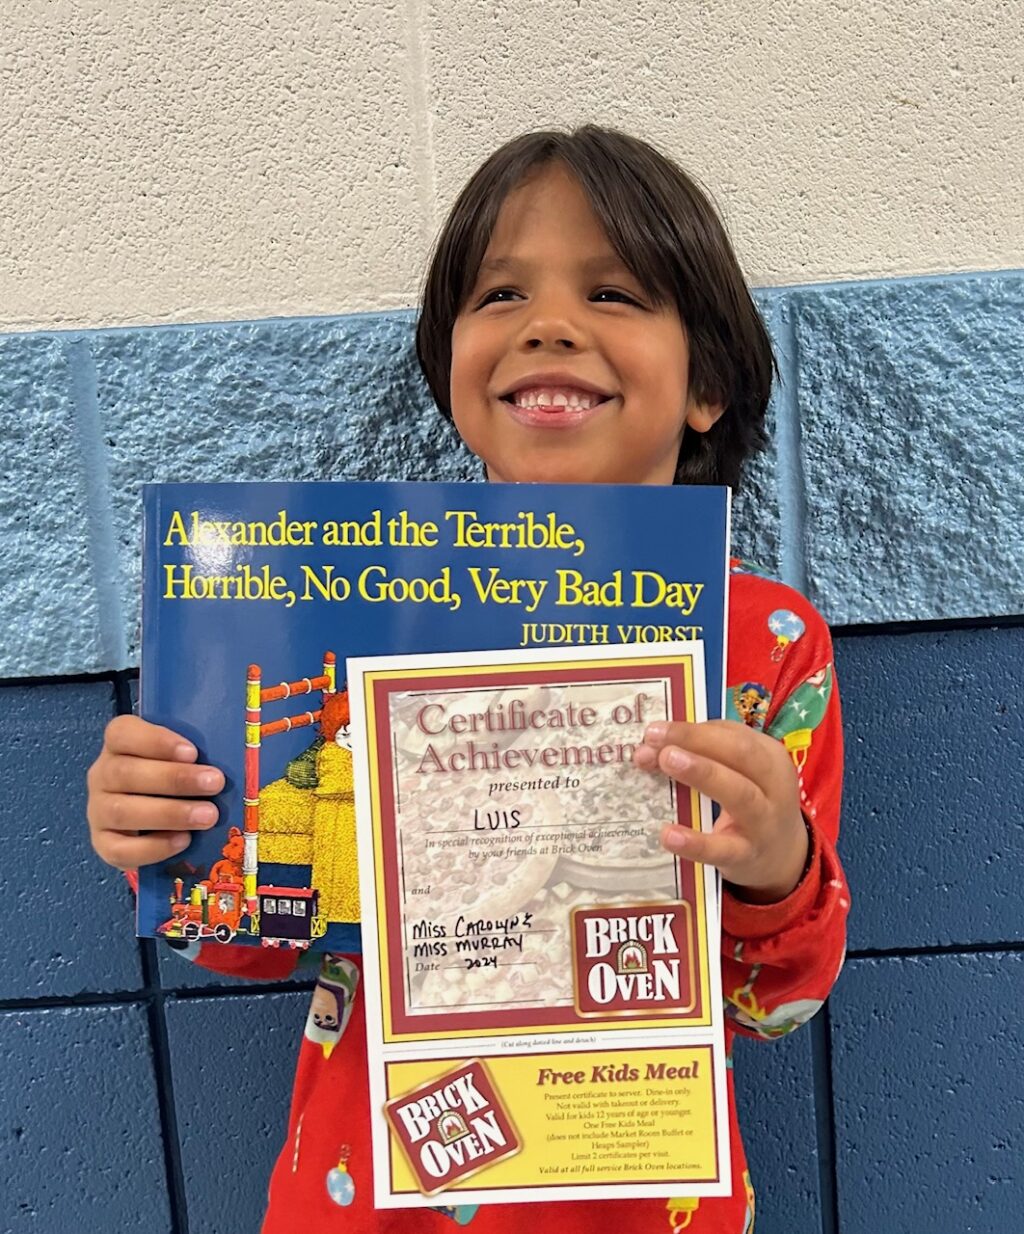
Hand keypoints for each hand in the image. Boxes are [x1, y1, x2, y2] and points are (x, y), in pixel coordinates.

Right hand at [86, 715, 224, 869]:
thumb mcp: (182, 759)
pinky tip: (183, 840)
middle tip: (215, 784)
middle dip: (174, 779)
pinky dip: (153, 847)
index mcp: (119, 745)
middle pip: (125, 773)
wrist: (153, 821)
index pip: (122, 733)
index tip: (192, 752)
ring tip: (208, 815)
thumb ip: (195, 754)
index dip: (156, 741)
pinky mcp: (104, 844)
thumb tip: (227, 755)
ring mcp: (99, 811)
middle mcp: (102, 775)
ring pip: (122, 811)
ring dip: (169, 813)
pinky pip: (120, 850)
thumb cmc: (174, 779)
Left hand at [633, 720, 806, 903]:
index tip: (654, 730)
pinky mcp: (747, 856)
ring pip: (739, 794)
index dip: (691, 730)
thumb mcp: (737, 773)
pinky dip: (695, 842)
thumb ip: (698, 756)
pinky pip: (722, 849)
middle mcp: (773, 785)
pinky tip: (668, 834)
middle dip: (696, 740)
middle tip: (655, 737)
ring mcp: (763, 822)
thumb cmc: (751, 800)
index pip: (732, 734)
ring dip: (702, 773)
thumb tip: (649, 750)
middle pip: (741, 753)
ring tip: (666, 761)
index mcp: (769, 756)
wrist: (783, 855)